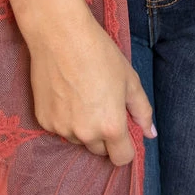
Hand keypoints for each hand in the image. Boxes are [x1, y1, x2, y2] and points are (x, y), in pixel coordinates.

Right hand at [25, 9, 155, 166]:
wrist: (60, 36)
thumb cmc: (100, 54)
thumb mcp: (130, 80)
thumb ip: (142, 111)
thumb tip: (151, 133)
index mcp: (111, 127)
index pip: (122, 158)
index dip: (126, 147)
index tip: (124, 132)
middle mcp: (85, 134)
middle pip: (100, 150)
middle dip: (105, 136)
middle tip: (102, 106)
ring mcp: (61, 129)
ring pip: (78, 139)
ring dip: (83, 127)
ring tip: (82, 96)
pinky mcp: (43, 120)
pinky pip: (59, 128)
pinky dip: (65, 118)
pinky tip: (66, 94)